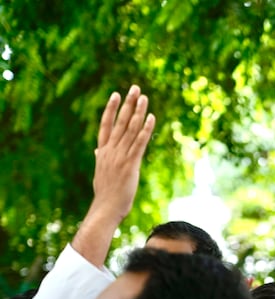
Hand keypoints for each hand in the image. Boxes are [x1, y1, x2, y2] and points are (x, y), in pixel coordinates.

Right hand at [92, 85, 155, 223]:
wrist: (106, 208)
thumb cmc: (105, 194)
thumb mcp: (100, 173)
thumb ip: (100, 160)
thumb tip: (97, 152)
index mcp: (102, 152)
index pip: (105, 125)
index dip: (110, 109)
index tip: (115, 95)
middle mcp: (110, 151)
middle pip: (119, 122)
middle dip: (128, 104)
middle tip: (135, 88)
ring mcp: (120, 156)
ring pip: (130, 129)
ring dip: (138, 112)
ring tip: (144, 97)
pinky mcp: (131, 164)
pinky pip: (139, 143)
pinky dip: (145, 129)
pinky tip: (151, 118)